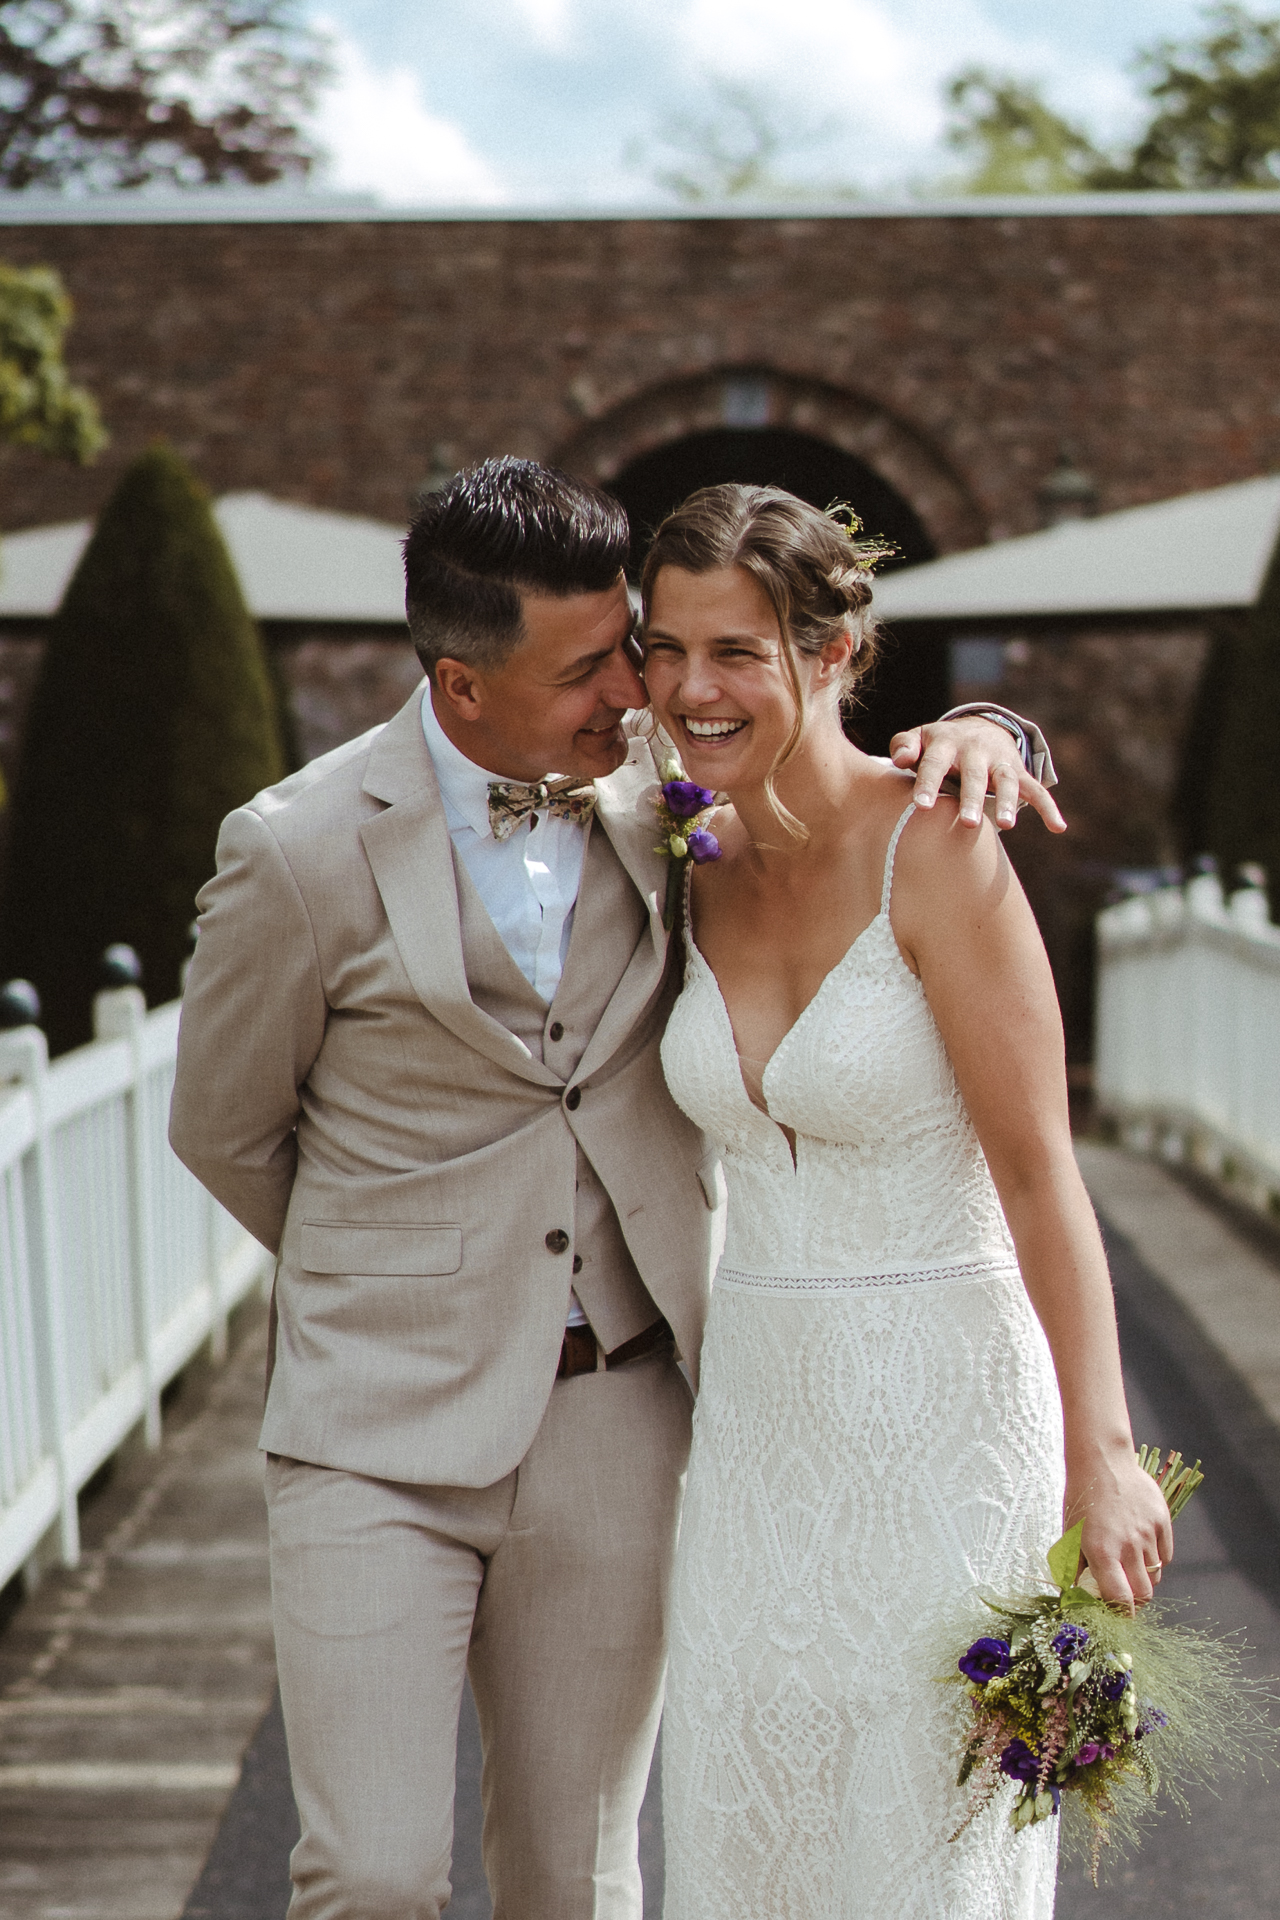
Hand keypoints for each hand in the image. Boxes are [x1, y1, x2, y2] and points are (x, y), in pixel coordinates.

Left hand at [890, 718, 1066, 833]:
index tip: (921, 806)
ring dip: (1008, 802)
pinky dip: (1049, 807)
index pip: (935, 763)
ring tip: (1006, 825)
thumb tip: (899, 759)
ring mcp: (999, 762)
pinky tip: (1059, 827)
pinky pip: (1036, 790)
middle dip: (973, 798)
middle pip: (974, 775)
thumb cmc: (935, 746)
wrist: (975, 729)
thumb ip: (904, 746)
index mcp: (945, 743)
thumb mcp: (918, 739)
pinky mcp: (1017, 772)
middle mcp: (975, 750)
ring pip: (1006, 782)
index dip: (928, 783)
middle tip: (969, 823)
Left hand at [1068, 1454, 1174, 1613]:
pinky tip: (1142, 1547)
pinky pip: (1166, 1555)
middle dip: (1136, 1602)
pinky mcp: (1162, 1521)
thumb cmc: (1082, 1497)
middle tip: (1126, 1597)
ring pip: (1156, 1574)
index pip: (1120, 1599)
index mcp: (1101, 1551)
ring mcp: (1148, 1533)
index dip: (1122, 1614)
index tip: (1118, 1617)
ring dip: (1144, 1577)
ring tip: (1130, 1564)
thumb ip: (1075, 1566)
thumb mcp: (1070, 1532)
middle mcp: (1128, 1545)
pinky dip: (1156, 1559)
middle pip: (1144, 1594)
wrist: (1102, 1460)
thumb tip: (1075, 1595)